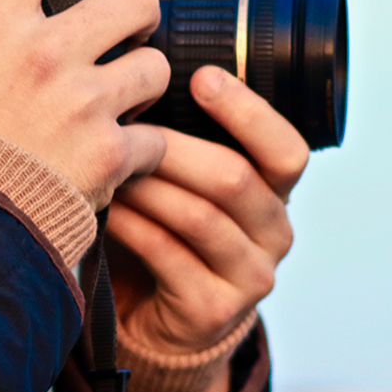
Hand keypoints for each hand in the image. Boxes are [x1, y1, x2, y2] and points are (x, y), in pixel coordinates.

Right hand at [0, 0, 170, 208]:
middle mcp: (45, 52)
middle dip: (136, 13)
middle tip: (125, 32)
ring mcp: (82, 103)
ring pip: (156, 66)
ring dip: (143, 82)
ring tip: (123, 101)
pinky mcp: (108, 155)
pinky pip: (155, 138)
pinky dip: (142, 152)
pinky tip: (116, 158)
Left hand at [108, 66, 308, 356]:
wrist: (154, 316)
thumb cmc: (164, 231)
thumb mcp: (184, 184)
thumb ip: (183, 141)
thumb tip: (140, 74)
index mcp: (276, 193)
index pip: (286, 149)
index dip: (248, 112)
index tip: (201, 78)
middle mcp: (275, 233)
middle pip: (235, 179)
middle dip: (175, 147)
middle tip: (126, 123)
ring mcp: (249, 276)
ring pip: (199, 216)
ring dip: (148, 185)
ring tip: (107, 162)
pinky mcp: (214, 310)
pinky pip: (168, 255)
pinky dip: (132, 225)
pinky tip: (104, 206)